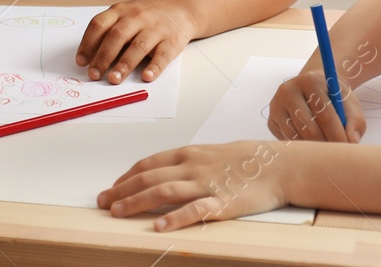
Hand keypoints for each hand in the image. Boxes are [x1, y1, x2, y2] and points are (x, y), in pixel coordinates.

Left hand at [76, 0, 193, 84]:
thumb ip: (108, 32)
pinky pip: (162, 55)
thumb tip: (90, 60)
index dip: (88, 43)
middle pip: (117, 36)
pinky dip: (154, 67)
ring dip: (124, 64)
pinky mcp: (172, 41)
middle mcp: (137, 17)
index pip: (99, 25)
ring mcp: (155, 28)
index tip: (81, 62)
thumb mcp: (124, 16)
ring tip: (113, 79)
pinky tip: (146, 77)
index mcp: (120, 11)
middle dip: (103, 57)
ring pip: (138, 46)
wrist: (179, 8)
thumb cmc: (143, 17)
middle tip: (94, 75)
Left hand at [97, 141, 287, 228]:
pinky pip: (194, 210)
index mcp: (188, 154)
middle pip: (148, 177)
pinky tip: (158, 227)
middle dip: (121, 190)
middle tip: (102, 202)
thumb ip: (188, 164)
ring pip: (163, 191)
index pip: (148, 164)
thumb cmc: (246, 160)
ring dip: (136, 202)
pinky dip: (175, 218)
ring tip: (117, 212)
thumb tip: (165, 173)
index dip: (126, 176)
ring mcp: (206, 184)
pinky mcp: (222, 202)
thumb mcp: (211, 155)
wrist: (278, 164)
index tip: (112, 187)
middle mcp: (192, 166)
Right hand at [268, 69, 364, 142]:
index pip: (324, 114)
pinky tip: (311, 142)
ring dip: (313, 149)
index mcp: (310, 81)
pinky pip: (287, 141)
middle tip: (337, 155)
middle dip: (326, 146)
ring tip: (326, 149)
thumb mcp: (350, 104)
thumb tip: (351, 142)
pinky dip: (302, 147)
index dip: (338, 135)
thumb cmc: (334, 98)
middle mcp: (288, 89)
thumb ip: (355, 122)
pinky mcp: (271, 120)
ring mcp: (276, 105)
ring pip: (296, 138)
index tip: (348, 150)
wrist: (313, 89)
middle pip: (308, 129)